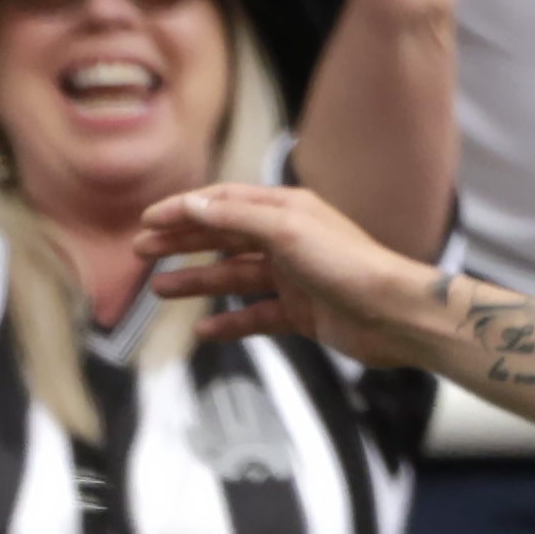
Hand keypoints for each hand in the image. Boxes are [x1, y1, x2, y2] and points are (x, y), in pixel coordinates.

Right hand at [140, 177, 462, 372]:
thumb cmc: (346, 263)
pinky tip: (204, 330)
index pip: (223, 203)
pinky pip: (255, 316)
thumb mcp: (286, 229)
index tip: (147, 220)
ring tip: (158, 290)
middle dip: (181, 243)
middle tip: (140, 251)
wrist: (394, 313)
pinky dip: (230, 323)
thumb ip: (237, 217)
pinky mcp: (300, 312)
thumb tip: (193, 204)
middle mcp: (286, 239)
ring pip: (233, 277)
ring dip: (197, 281)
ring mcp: (292, 278)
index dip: (183, 209)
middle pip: (222, 237)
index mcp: (285, 210)